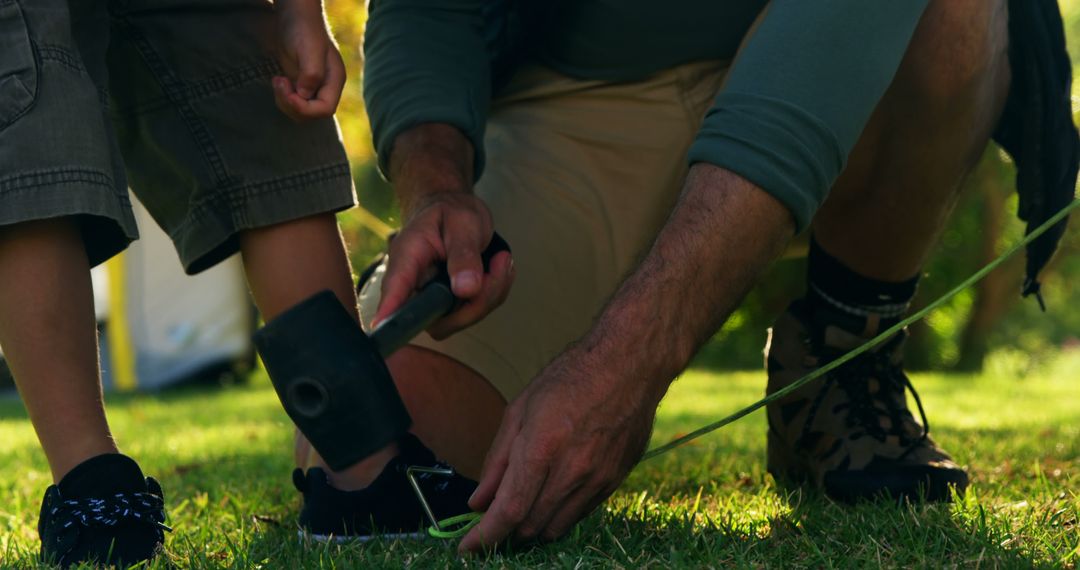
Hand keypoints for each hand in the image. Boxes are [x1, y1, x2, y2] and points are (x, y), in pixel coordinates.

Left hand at [272, 0, 344, 120]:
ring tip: (277, 80)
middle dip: (292, 105)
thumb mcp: (309, 50)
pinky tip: (278, 80)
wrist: (295, 18)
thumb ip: (311, 74)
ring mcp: (313, 87)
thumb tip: (304, 95)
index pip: (325, 109)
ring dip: (284, 102)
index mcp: (334, 81)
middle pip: (312, 114)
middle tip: (279, 83)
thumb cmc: (304, 30)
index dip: (305, 108)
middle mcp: (326, 87)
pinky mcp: (300, 85)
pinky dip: (282, 97)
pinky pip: (292, 102)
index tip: (289, 93)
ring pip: (300, 112)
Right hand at [372, 192, 513, 338]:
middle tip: (498, 265)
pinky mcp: (449, 305)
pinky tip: (496, 268)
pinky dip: (494, 292)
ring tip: (500, 260)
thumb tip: (466, 289)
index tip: (385, 328)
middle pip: (437, 319)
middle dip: (477, 301)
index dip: (391, 315)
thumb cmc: (451, 212)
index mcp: (407, 259)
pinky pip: (475, 312)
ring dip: (491, 293)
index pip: (394, 292)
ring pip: (461, 319)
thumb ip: (463, 255)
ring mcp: (431, 300)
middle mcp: (414, 286)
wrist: (456, 210)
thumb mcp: (462, 223)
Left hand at [459, 346, 659, 551]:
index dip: (484, 537)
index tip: (467, 548)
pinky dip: (557, 515)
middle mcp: (572, 471)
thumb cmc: (571, 377)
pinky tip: (550, 495)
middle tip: (491, 519)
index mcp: (543, 447)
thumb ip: (497, 461)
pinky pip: (579, 515)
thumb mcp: (520, 410)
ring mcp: (597, 479)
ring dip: (531, 527)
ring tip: (521, 507)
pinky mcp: (614, 482)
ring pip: (555, 528)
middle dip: (505, 531)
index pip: (509, 511)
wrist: (630, 365)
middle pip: (530, 526)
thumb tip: (478, 500)